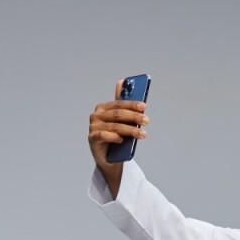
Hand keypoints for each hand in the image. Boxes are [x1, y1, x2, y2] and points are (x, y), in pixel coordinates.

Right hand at [88, 79, 149, 195]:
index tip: (144, 106)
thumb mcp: (121, 122)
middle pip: (117, 114)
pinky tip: (122, 140)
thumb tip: (122, 81)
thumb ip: (122, 105)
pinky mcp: (92, 139)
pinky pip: (104, 135)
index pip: (118, 104)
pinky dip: (114, 137)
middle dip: (134, 117)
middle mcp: (96, 116)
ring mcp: (93, 127)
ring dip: (130, 130)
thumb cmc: (115, 137)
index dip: (131, 104)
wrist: (108, 158)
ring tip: (143, 134)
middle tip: (146, 120)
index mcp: (103, 108)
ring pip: (115, 126)